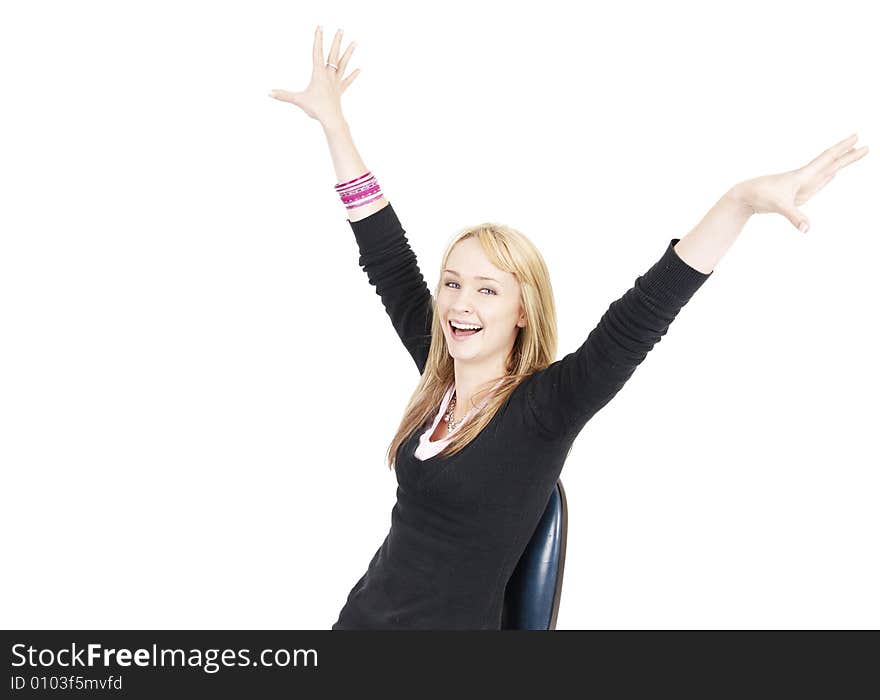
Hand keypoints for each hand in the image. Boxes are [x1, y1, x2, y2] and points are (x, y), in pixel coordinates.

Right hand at [268, 26, 359, 125]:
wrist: (331, 119)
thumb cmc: (316, 109)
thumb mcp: (298, 100)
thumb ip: (283, 95)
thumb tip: (269, 93)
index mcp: (319, 74)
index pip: (317, 52)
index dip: (318, 39)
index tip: (320, 27)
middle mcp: (329, 75)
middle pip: (333, 55)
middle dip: (336, 41)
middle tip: (341, 30)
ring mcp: (336, 82)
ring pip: (343, 64)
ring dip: (349, 53)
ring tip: (355, 42)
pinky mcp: (340, 90)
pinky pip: (347, 80)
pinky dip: (353, 75)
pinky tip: (359, 69)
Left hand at [733, 133, 868, 233]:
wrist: (745, 196)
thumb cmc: (760, 196)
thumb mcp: (779, 206)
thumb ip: (795, 217)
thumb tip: (807, 229)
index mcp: (803, 175)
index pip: (828, 158)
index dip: (843, 149)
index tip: (857, 138)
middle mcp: (804, 178)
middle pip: (831, 164)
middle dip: (848, 156)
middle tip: (865, 146)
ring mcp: (801, 186)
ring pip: (826, 173)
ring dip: (840, 164)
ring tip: (852, 155)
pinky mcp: (797, 194)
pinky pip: (817, 184)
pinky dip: (827, 178)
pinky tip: (830, 175)